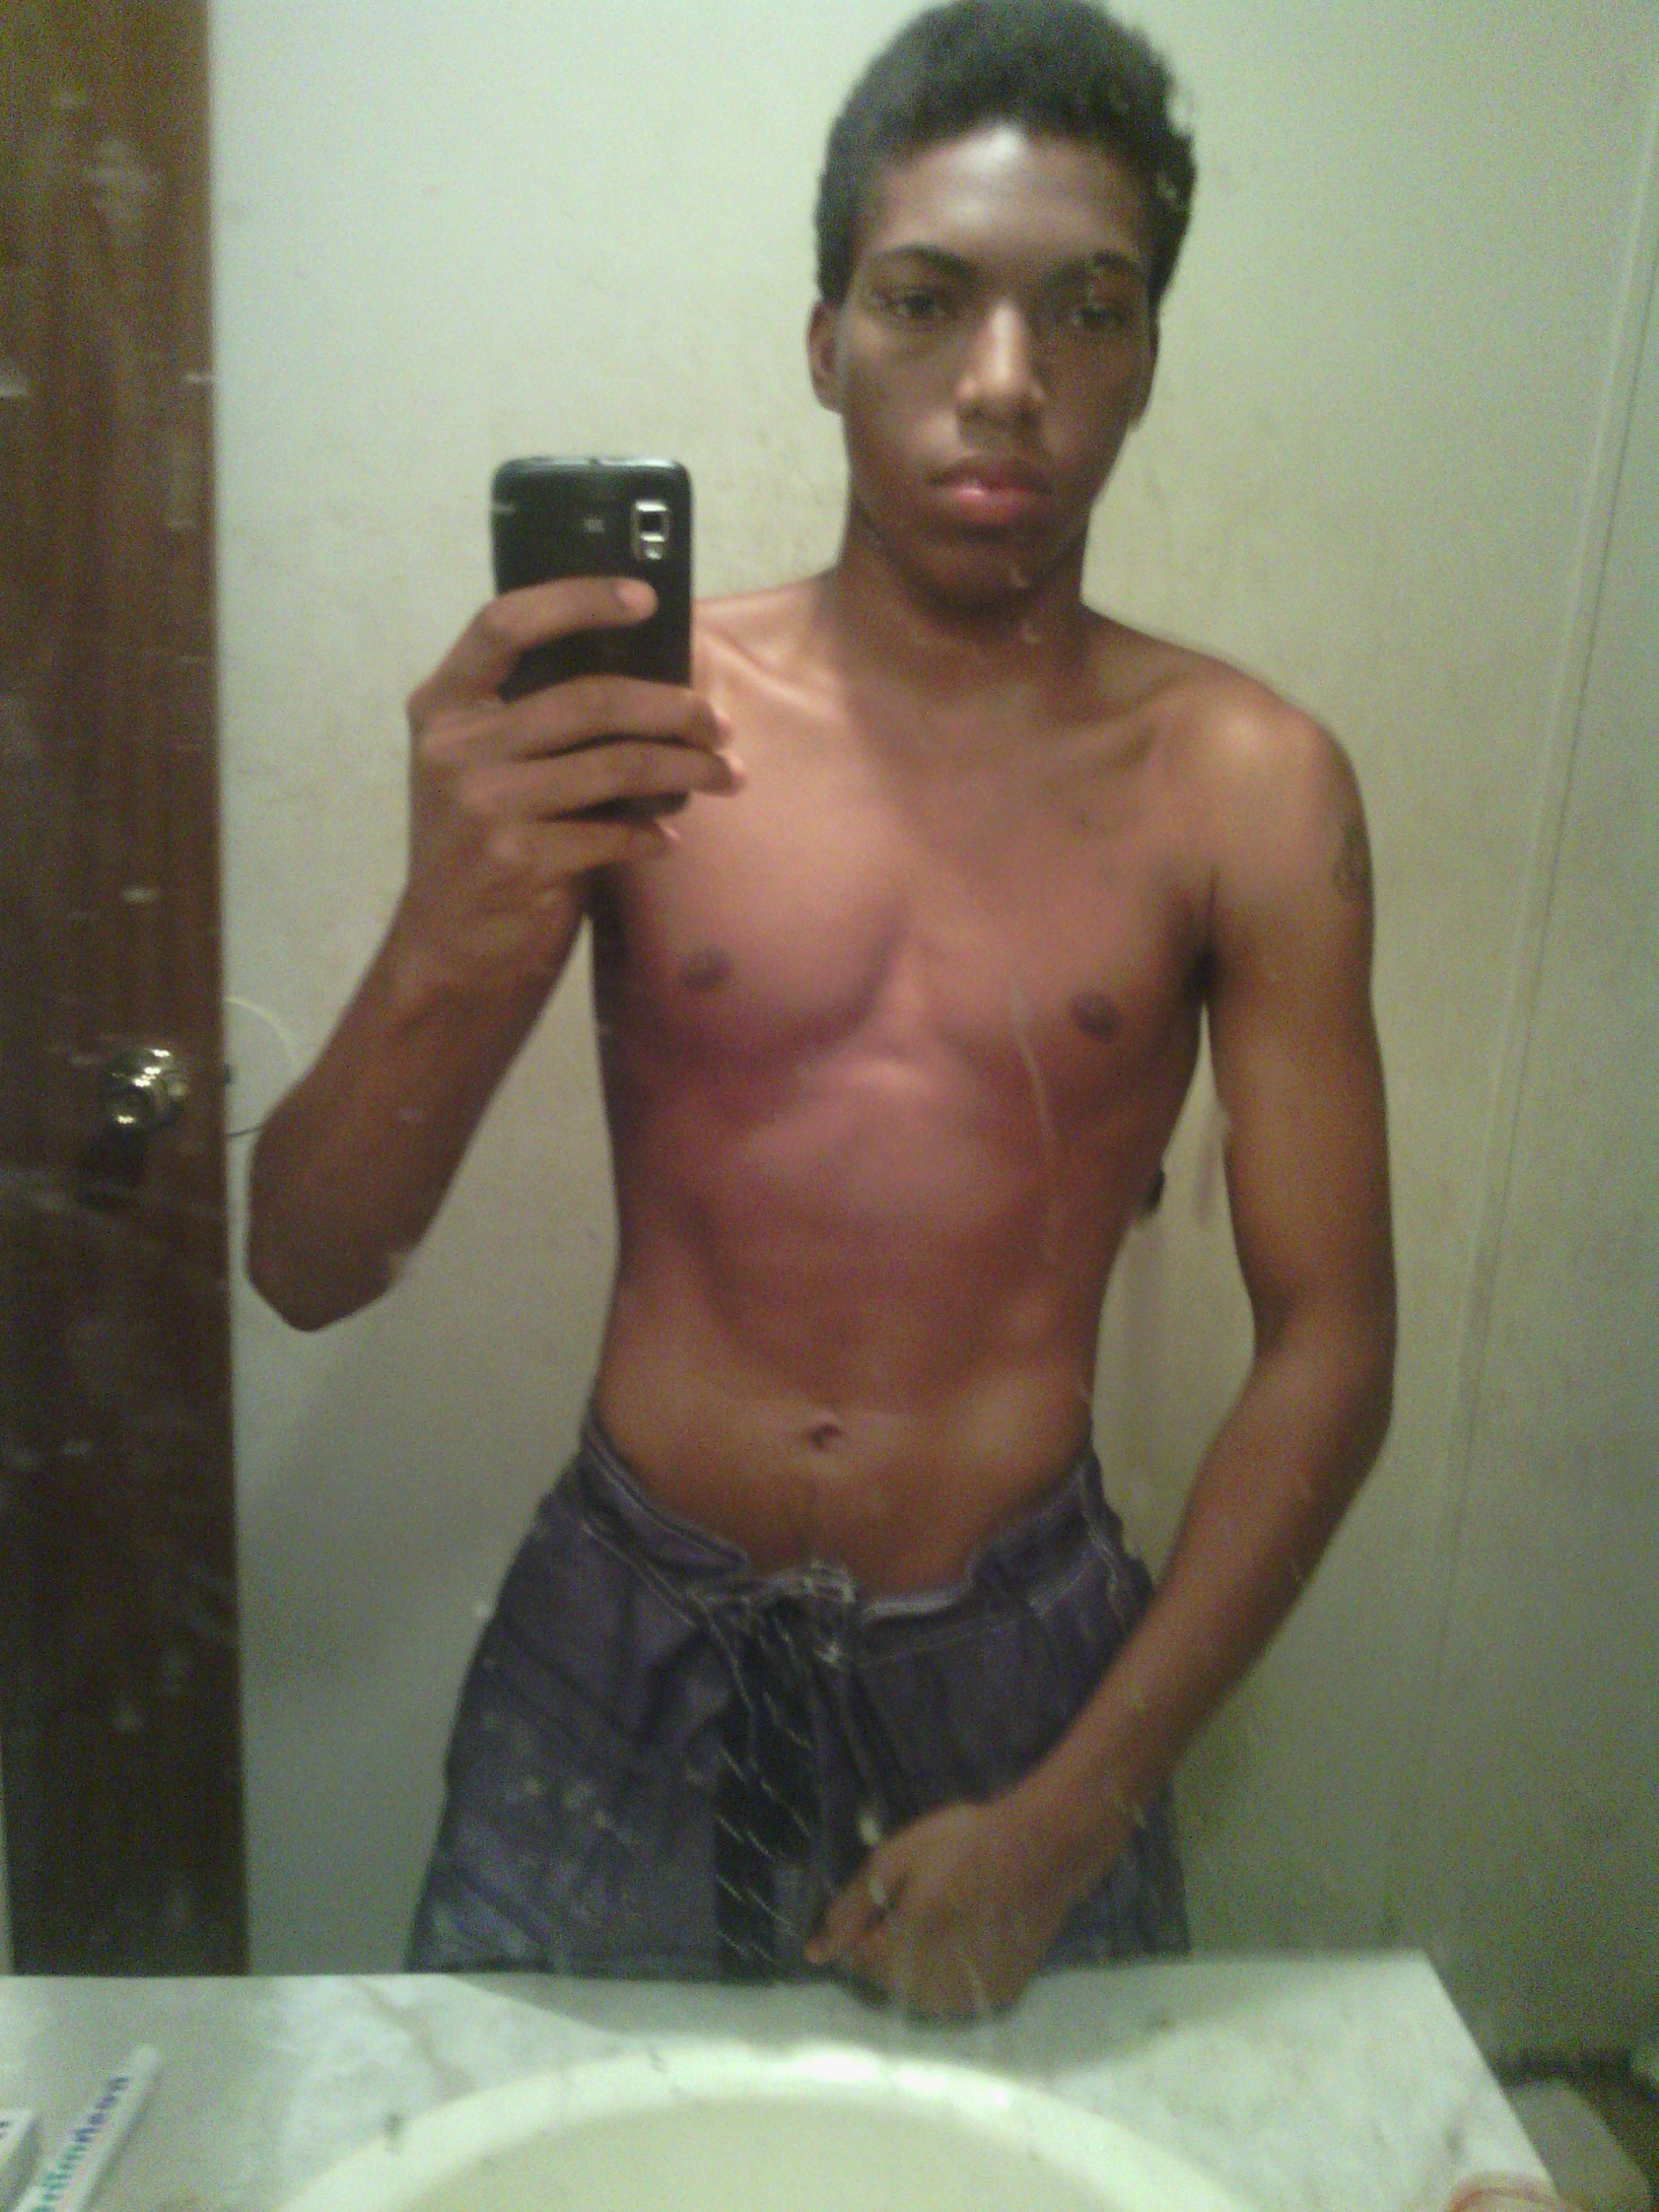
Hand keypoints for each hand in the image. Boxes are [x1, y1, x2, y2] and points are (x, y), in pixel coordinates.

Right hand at [395, 577, 740, 986]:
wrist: (447, 949)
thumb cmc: (481, 845)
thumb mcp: (483, 768)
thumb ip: (534, 721)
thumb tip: (650, 679)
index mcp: (443, 706)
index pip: (506, 624)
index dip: (578, 600)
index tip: (646, 599)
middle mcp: (454, 747)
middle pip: (589, 698)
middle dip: (673, 709)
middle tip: (718, 726)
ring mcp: (481, 803)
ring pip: (615, 765)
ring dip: (686, 769)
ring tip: (724, 775)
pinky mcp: (515, 859)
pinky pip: (612, 833)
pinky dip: (651, 834)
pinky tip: (666, 838)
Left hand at [805, 1787, 1123, 2020]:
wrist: (1042, 1849)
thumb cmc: (963, 1845)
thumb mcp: (894, 1860)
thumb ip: (850, 1910)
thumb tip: (814, 1952)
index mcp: (900, 1958)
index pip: (855, 1960)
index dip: (867, 1924)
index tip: (892, 1894)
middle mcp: (931, 1993)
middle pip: (886, 1979)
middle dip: (890, 1943)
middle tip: (922, 1897)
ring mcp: (968, 2000)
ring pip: (920, 1991)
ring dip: (920, 1960)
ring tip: (948, 1912)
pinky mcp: (998, 1997)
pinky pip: (956, 1992)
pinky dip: (953, 1969)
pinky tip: (972, 1932)